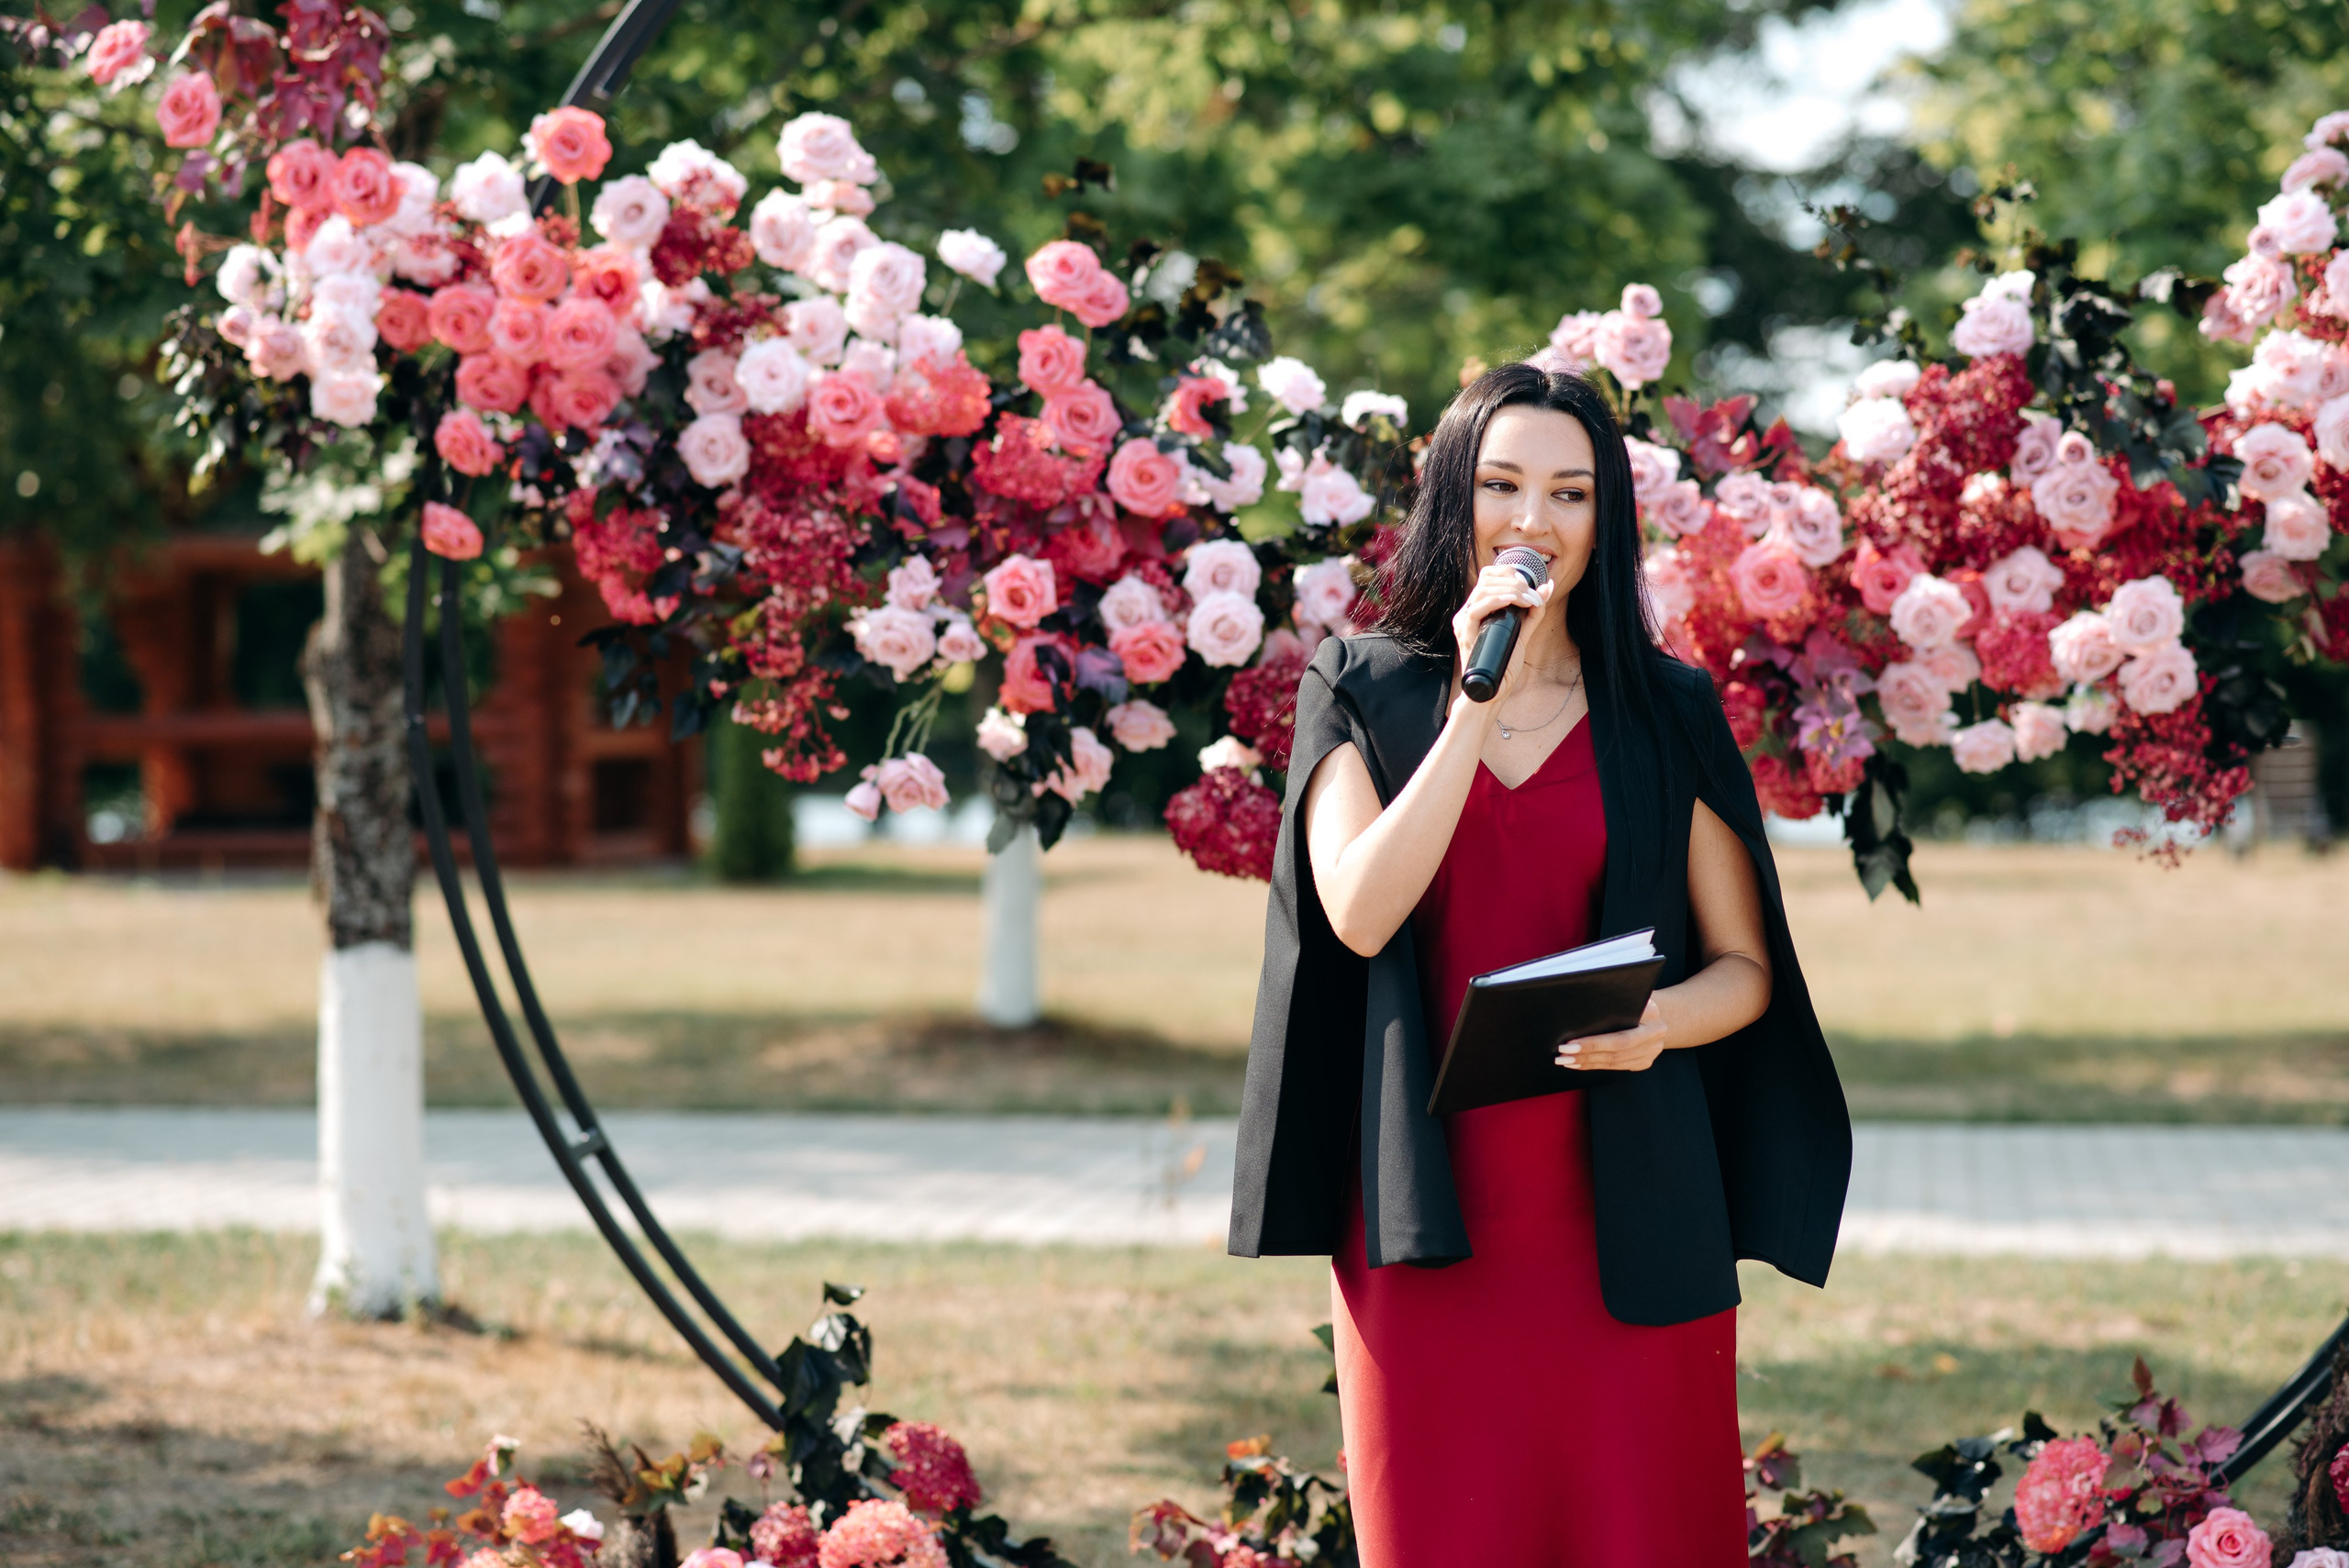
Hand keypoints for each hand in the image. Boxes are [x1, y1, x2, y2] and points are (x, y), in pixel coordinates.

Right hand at [1448, 559, 1555, 706]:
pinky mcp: (1465, 634)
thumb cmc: (1504, 664)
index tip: (1530, 584)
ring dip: (1509, 590)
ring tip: (1527, 599)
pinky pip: (1476, 609)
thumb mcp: (1524, 631)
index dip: (1510, 573)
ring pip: (1482, 590)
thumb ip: (1534, 610)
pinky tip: (1510, 601)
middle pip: (1487, 578)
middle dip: (1514, 581)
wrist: (1493, 691)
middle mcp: (1469, 611)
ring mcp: (1465, 622)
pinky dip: (1494, 601)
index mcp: (1480, 608)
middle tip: (1532, 594)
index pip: (1489, 576)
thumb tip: (1548, 586)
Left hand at [1556, 995, 1668, 1071]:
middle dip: (1587, 1052)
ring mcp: (1652, 1051)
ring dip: (1587, 1062)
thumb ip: (1609, 1000)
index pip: (1619, 1031)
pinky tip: (1579, 1063)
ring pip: (1615, 1061)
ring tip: (1566, 1060)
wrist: (1657, 1012)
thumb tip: (1575, 1008)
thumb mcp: (1626, 993)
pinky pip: (1617, 1066)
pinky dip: (1596, 1065)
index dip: (1593, 1041)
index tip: (1569, 1042)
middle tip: (1563, 1053)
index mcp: (1652, 1013)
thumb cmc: (1632, 999)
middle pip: (1616, 1048)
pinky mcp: (1645, 1061)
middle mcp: (1655, 1034)